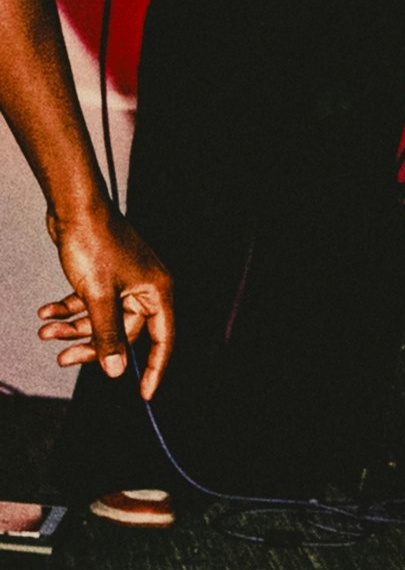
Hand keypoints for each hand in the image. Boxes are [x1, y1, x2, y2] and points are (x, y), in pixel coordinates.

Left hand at [36, 206, 173, 398]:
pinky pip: (90, 304)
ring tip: (46, 332)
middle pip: (123, 332)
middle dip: (91, 346)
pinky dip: (68, 310)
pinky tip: (46, 313)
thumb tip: (116, 370)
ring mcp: (124, 282)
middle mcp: (145, 289)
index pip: (162, 338)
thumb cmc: (94, 243)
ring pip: (102, 319)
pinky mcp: (104, 276)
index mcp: (157, 292)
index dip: (155, 367)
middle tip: (63, 359)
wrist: (74, 207)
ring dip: (73, 329)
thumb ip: (108, 336)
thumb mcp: (98, 296)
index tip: (145, 393)